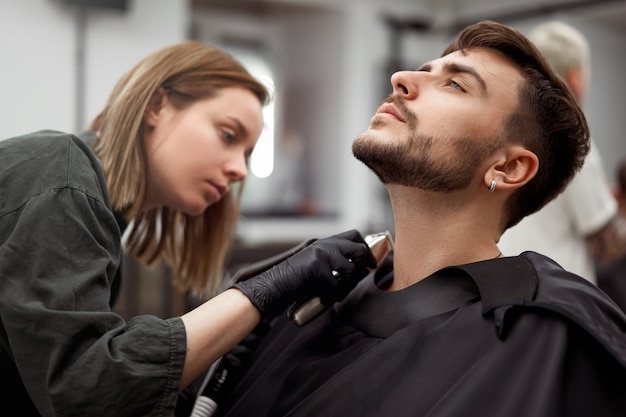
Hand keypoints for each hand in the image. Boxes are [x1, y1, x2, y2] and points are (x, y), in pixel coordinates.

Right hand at [233, 229, 376, 318]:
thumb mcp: (317, 267)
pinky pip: (337, 285)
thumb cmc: (294, 280)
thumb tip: (364, 270)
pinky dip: (332, 295)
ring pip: (351, 269)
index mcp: (324, 243)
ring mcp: (321, 255)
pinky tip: (322, 297)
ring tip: (336, 292)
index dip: (366, 248)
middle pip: (358, 248)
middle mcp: (324, 245)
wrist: (272, 285)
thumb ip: (337, 264)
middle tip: (362, 275)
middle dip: (364, 264)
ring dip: (348, 284)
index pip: (354, 235)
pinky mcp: (318, 268)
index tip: (370, 262)